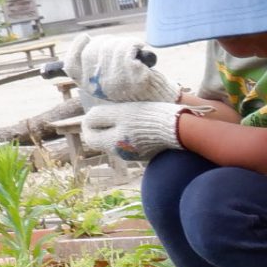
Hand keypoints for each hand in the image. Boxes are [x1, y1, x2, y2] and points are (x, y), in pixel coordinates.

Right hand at [62, 33, 176, 104]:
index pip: (72, 65)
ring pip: (112, 47)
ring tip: (133, 50)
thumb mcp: (107, 81)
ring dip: (124, 43)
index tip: (85, 38)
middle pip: (93, 50)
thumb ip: (94, 69)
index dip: (76, 48)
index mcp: (89, 87)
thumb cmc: (131, 88)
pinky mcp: (135, 77)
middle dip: (107, 42)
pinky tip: (141, 49)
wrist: (157, 100)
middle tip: (120, 45)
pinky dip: (135, 44)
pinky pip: (129, 48)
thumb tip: (74, 51)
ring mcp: (116, 81)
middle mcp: (99, 86)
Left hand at [81, 103, 195, 163]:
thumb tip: (88, 120)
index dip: (87, 125)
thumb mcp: (120, 112)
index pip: (91, 138)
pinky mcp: (149, 152)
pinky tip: (139, 124)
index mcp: (113, 144)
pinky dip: (131, 134)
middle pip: (104, 141)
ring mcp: (136, 154)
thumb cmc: (147, 117)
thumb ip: (99, 116)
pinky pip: (133, 143)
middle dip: (102, 128)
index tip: (91, 114)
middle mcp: (122, 153)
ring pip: (119, 142)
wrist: (178, 127)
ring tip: (124, 116)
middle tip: (106, 114)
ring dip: (117, 131)